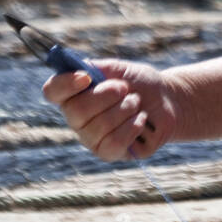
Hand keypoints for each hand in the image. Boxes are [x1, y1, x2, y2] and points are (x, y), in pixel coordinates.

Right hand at [41, 58, 184, 161]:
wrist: (169, 100)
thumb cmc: (141, 83)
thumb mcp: (119, 69)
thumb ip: (96, 68)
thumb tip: (76, 70)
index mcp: (74, 94)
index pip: (52, 91)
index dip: (65, 84)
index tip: (86, 77)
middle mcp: (77, 119)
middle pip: (77, 111)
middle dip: (107, 96)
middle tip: (126, 89)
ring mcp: (91, 138)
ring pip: (98, 127)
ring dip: (124, 110)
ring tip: (136, 103)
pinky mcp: (109, 153)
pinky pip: (113, 143)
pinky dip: (131, 127)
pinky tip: (141, 120)